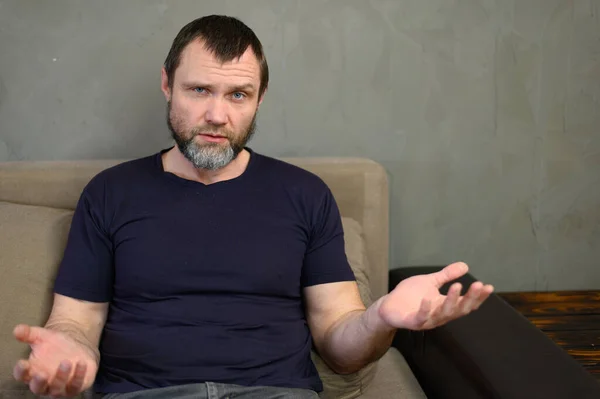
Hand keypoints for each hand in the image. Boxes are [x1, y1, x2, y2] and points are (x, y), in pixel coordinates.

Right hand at [12, 324, 98, 397]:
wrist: (76, 347)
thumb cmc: (55, 345)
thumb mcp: (42, 336)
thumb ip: (28, 333)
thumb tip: (17, 329)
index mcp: (32, 372)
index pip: (21, 375)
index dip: (21, 371)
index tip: (23, 362)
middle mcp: (44, 383)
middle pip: (37, 388)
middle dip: (39, 382)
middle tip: (41, 374)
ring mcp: (60, 387)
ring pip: (57, 389)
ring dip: (61, 377)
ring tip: (66, 362)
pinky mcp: (76, 386)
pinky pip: (77, 385)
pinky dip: (79, 376)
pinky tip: (82, 363)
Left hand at [378, 262, 493, 329]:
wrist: (388, 306)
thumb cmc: (410, 296)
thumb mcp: (430, 282)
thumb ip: (446, 275)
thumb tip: (465, 265)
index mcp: (445, 305)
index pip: (466, 303)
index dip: (477, 296)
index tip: (488, 286)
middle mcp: (439, 314)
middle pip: (459, 309)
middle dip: (469, 298)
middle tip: (478, 285)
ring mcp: (427, 319)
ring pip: (443, 313)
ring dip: (451, 301)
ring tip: (457, 286)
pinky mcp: (412, 321)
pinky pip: (420, 318)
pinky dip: (425, 309)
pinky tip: (428, 299)